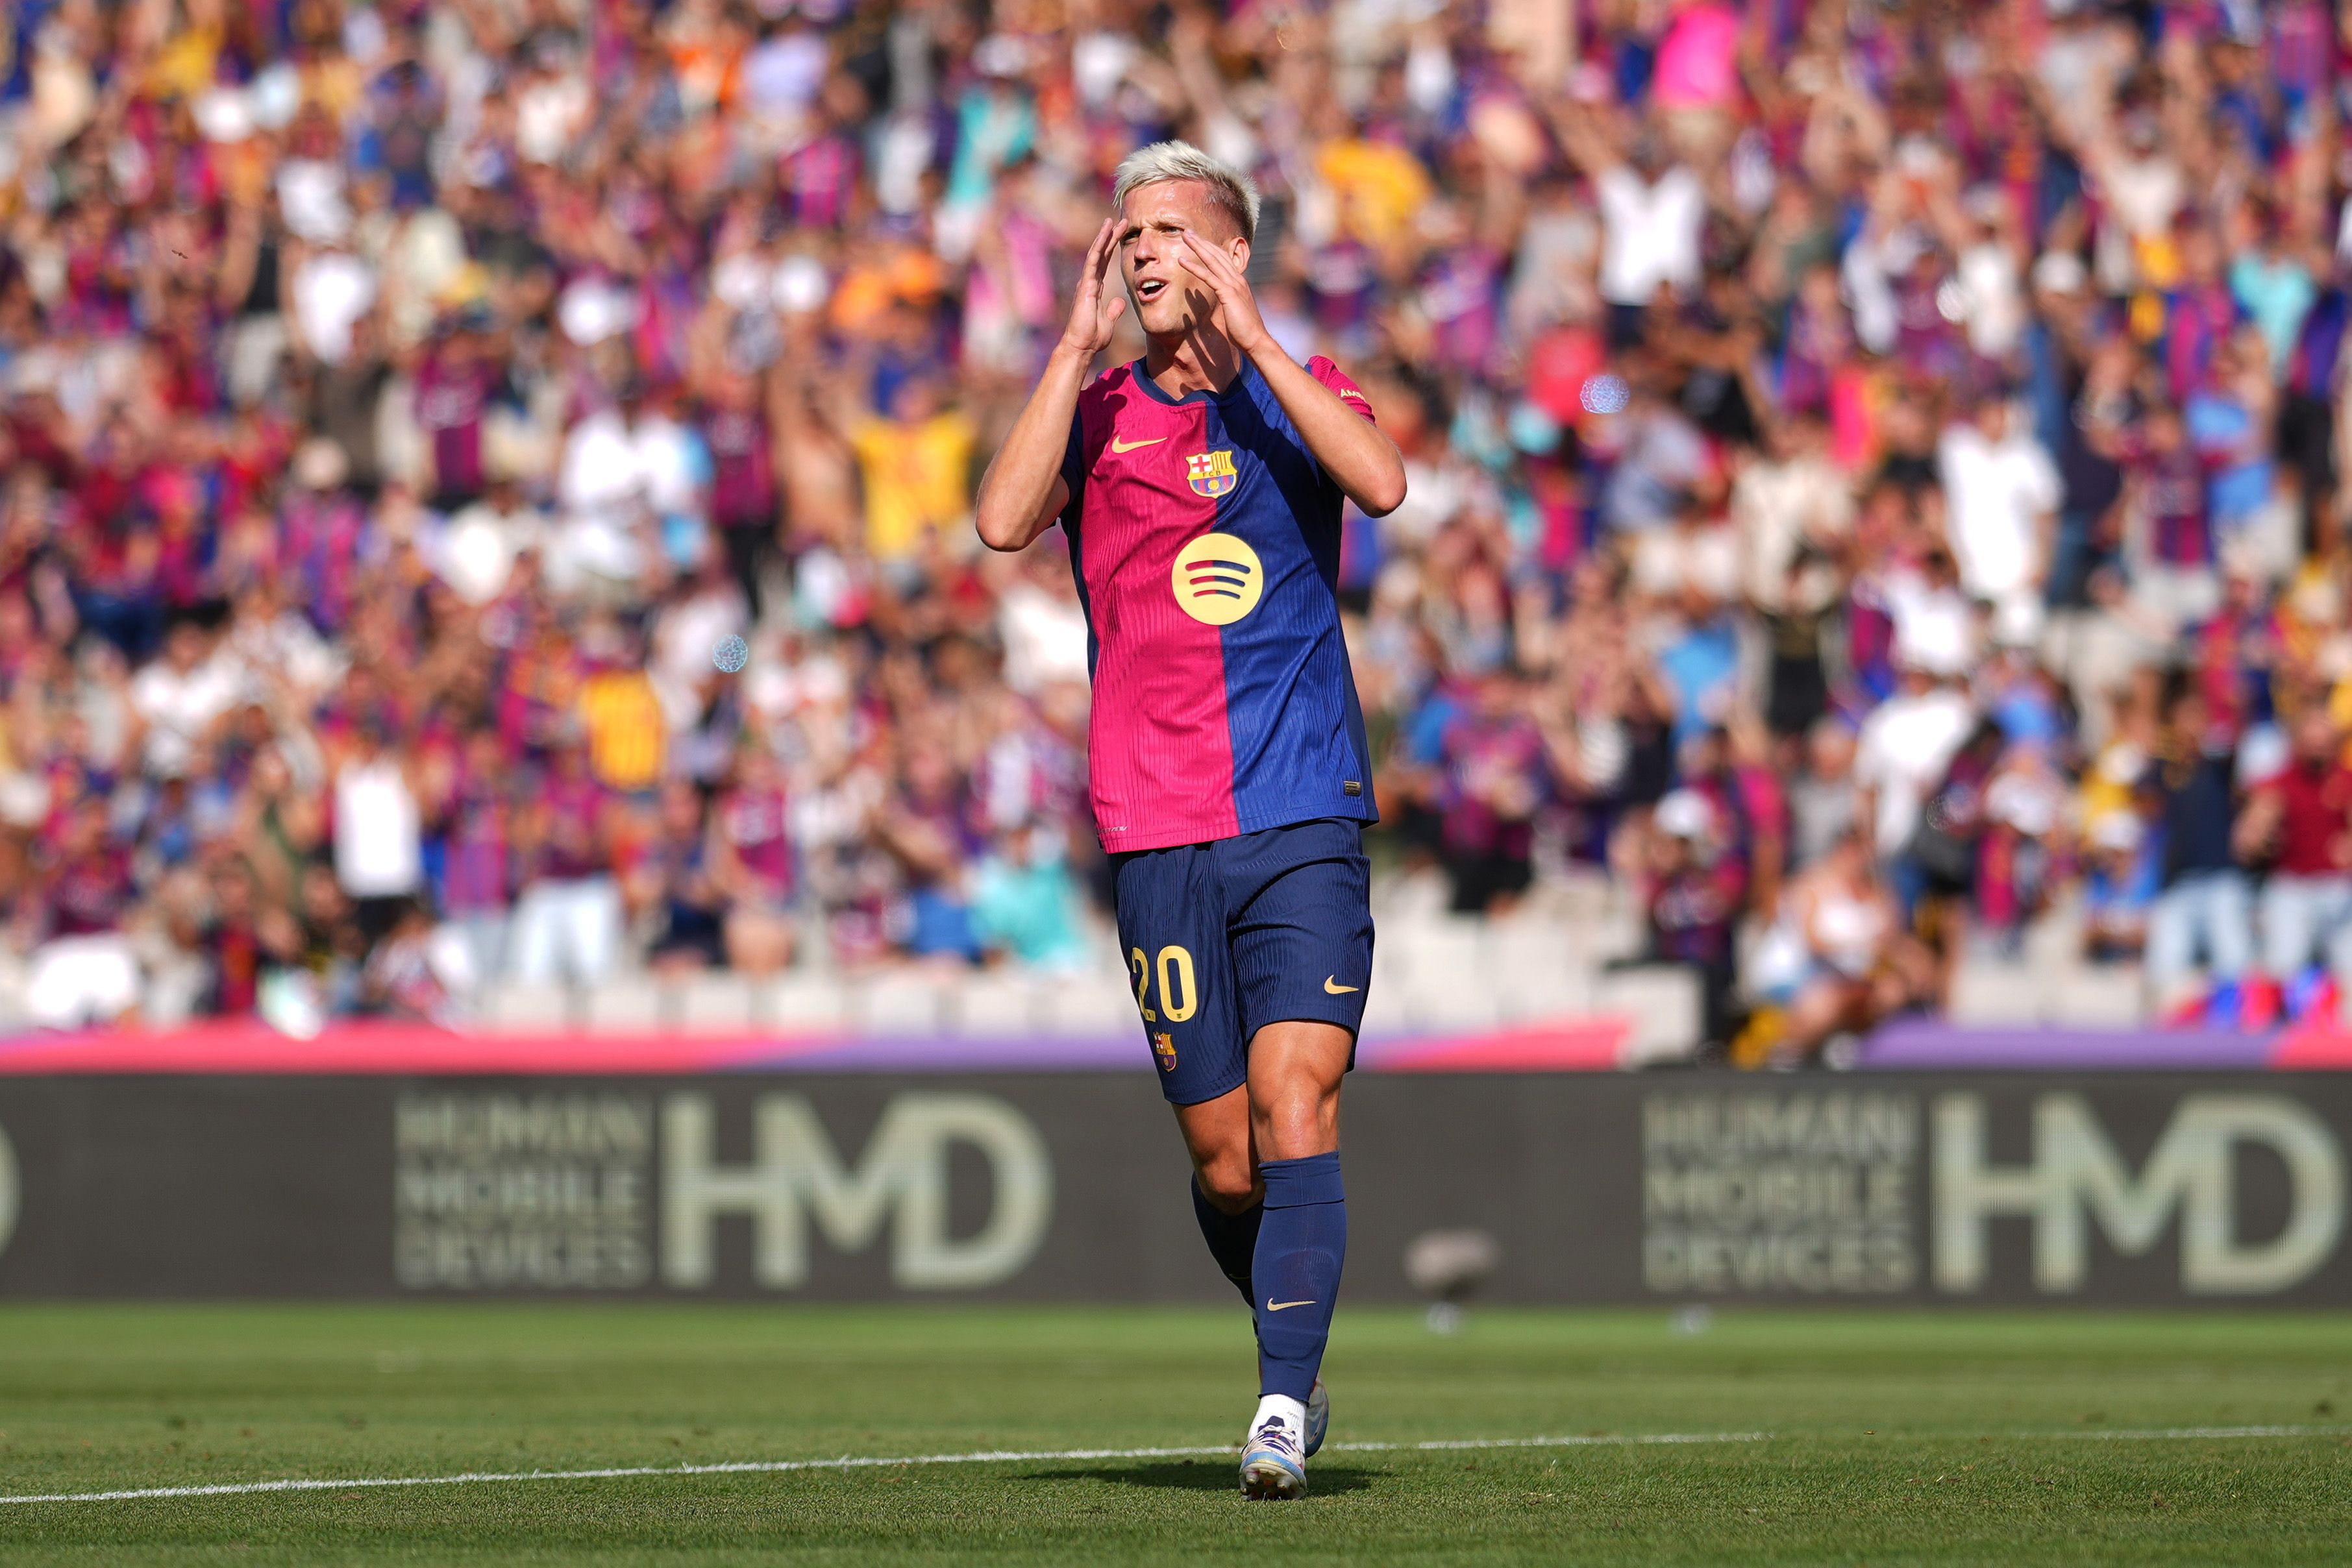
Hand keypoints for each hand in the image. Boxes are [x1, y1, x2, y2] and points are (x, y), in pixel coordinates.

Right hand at [1058, 218, 1126, 357]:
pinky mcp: (1085, 285)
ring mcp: (1086, 282)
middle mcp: (1089, 281)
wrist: (1082, 346)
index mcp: (1095, 288)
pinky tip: (1104, 234)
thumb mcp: (1109, 321)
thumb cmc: (1092, 336)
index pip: (1105, 262)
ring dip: (1104, 236)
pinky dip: (1098, 246)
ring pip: (1096, 253)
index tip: (1123, 234)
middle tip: (1123, 221)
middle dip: (1111, 237)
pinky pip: (1093, 261)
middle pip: (1102, 253)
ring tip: (1112, 220)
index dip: (1113, 247)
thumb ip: (1114, 310)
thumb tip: (1120, 302)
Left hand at [1177, 230, 1270, 357]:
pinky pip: (1208, 276)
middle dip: (1202, 241)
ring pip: (1213, 260)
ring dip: (1197, 247)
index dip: (1210, 248)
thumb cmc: (1245, 329)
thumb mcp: (1236, 309)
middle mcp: (1238, 279)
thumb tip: (1223, 299)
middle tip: (1188, 231)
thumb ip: (1229, 300)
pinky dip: (1194, 267)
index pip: (1224, 258)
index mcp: (1239, 281)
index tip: (1198, 240)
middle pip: (1218, 254)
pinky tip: (1182, 261)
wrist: (1256, 339)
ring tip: (1184, 236)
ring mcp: (1234, 285)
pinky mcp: (1228, 293)